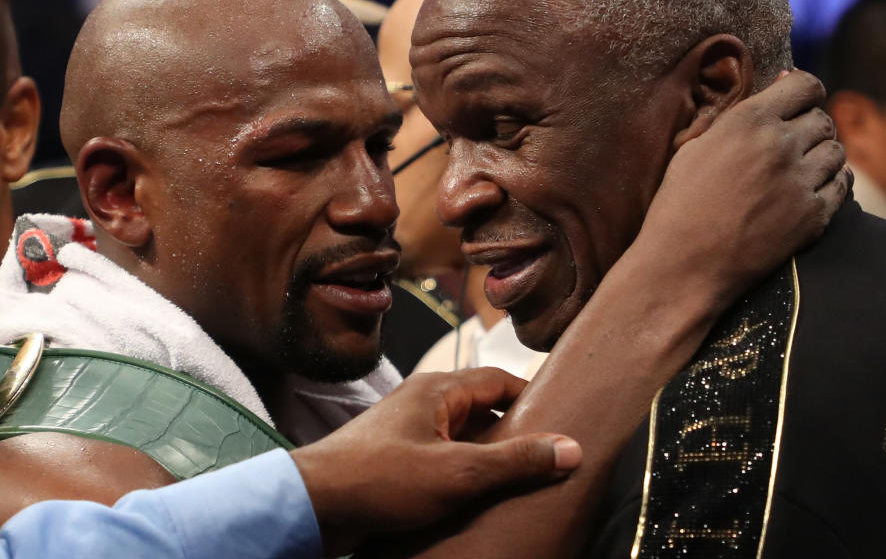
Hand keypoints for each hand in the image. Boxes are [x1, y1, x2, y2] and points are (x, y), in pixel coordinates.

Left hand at [290, 367, 581, 555]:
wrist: (315, 505)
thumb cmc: (380, 478)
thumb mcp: (458, 472)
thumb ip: (515, 460)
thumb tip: (570, 448)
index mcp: (438, 390)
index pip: (499, 379)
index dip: (532, 398)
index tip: (563, 420)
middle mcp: (423, 402)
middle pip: (482, 408)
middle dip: (514, 432)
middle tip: (548, 458)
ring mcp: (408, 430)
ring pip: (462, 436)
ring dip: (488, 456)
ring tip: (521, 483)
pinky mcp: (396, 458)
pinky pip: (442, 457)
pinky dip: (464, 472)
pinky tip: (478, 497)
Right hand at [636, 68, 847, 310]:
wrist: (684, 263)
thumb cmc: (677, 205)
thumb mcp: (690, 150)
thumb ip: (727, 120)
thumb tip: (754, 99)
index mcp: (748, 121)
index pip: (805, 85)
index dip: (802, 91)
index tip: (795, 101)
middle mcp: (781, 145)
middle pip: (822, 120)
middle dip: (808, 127)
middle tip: (790, 143)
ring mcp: (802, 181)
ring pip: (836, 152)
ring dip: (821, 155)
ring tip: (801, 167)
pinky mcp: (814, 215)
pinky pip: (842, 186)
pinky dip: (832, 182)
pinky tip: (811, 187)